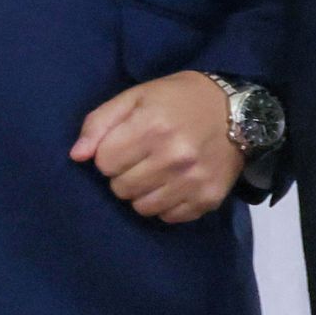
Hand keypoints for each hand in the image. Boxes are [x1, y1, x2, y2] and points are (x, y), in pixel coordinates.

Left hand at [69, 70, 245, 224]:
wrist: (238, 112)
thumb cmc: (178, 100)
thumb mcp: (135, 97)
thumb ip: (100, 123)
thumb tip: (77, 156)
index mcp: (152, 127)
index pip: (104, 163)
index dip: (108, 154)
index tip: (122, 145)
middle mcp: (174, 157)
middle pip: (120, 188)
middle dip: (123, 174)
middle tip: (140, 158)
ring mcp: (193, 181)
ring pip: (142, 208)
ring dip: (141, 192)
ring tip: (156, 171)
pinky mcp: (208, 199)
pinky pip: (168, 217)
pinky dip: (165, 205)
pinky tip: (173, 184)